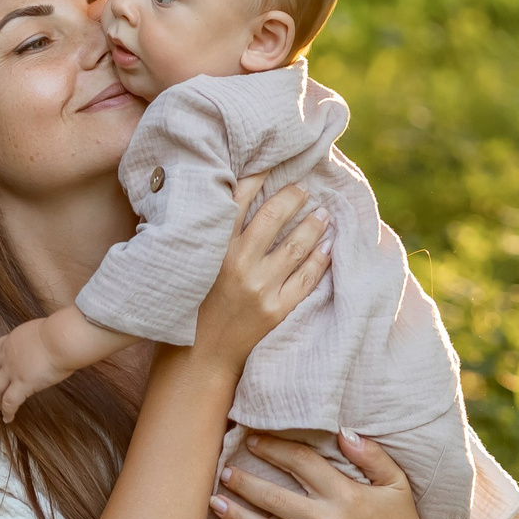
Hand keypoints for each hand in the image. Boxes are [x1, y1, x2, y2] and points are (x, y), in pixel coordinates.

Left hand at [0, 319, 65, 422]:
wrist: (60, 339)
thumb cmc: (59, 333)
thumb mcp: (40, 332)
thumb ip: (36, 340)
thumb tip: (44, 345)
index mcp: (12, 341)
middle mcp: (7, 356)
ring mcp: (12, 371)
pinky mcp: (22, 385)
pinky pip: (9, 402)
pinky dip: (7, 411)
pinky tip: (8, 418)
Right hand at [189, 177, 329, 377]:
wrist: (198, 356)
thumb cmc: (190, 305)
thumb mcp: (192, 265)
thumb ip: (210, 236)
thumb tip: (230, 200)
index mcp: (213, 248)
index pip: (239, 200)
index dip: (258, 176)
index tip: (273, 163)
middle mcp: (237, 264)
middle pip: (273, 217)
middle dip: (293, 197)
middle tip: (304, 188)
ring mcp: (259, 288)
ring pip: (296, 247)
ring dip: (313, 225)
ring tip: (323, 214)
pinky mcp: (275, 310)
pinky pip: (306, 279)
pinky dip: (320, 260)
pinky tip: (328, 248)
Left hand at [208, 430, 471, 518]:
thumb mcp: (396, 484)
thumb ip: (371, 455)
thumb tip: (342, 431)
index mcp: (346, 495)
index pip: (302, 464)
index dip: (275, 449)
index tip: (252, 440)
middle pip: (276, 498)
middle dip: (245, 482)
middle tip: (223, 470)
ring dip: (238, 517)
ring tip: (214, 502)